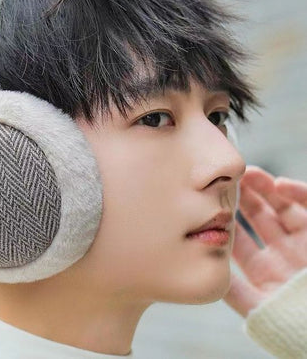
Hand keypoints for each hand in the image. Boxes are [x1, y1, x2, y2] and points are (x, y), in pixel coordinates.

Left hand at [223, 165, 306, 317]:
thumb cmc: (297, 326)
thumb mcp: (260, 308)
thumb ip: (233, 290)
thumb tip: (202, 266)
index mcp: (265, 272)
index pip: (240, 239)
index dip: (226, 219)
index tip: (209, 201)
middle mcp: (284, 255)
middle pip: (260, 218)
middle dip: (243, 197)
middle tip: (226, 180)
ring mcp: (304, 245)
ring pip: (282, 208)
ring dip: (266, 188)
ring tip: (248, 173)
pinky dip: (298, 193)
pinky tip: (280, 184)